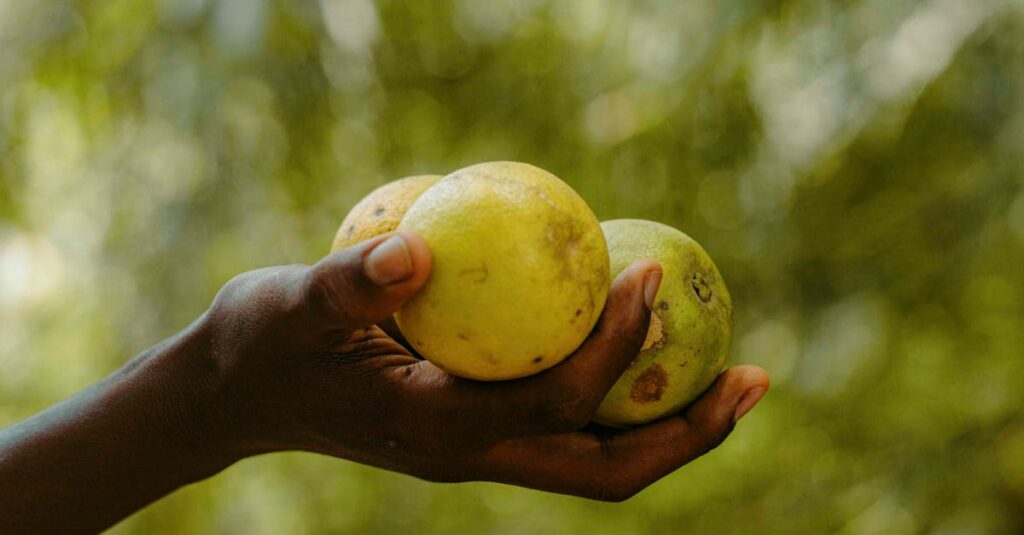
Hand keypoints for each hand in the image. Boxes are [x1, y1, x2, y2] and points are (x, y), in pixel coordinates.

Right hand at [201, 230, 769, 500]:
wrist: (240, 397)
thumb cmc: (261, 347)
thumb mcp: (285, 306)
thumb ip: (345, 285)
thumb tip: (417, 249)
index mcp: (439, 429)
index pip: (555, 402)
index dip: (616, 346)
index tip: (650, 275)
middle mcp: (473, 455)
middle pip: (607, 471)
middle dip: (688, 434)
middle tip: (755, 377)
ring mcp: (482, 451)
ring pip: (599, 461)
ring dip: (672, 426)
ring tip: (735, 373)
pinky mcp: (480, 431)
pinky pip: (571, 426)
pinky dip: (622, 396)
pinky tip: (643, 343)